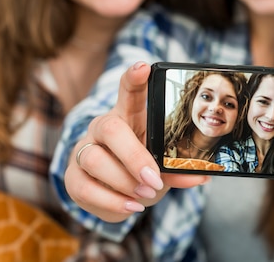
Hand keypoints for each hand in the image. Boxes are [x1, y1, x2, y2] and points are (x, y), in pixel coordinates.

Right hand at [64, 62, 208, 222]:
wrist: (118, 192)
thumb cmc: (143, 168)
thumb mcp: (162, 165)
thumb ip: (177, 169)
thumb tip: (200, 175)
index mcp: (128, 116)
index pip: (129, 91)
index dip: (134, 78)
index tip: (144, 67)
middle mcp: (102, 127)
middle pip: (111, 129)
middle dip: (134, 156)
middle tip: (155, 178)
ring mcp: (83, 149)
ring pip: (95, 159)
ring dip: (124, 182)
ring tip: (146, 195)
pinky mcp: (72, 176)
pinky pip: (84, 187)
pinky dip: (111, 201)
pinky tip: (130, 206)